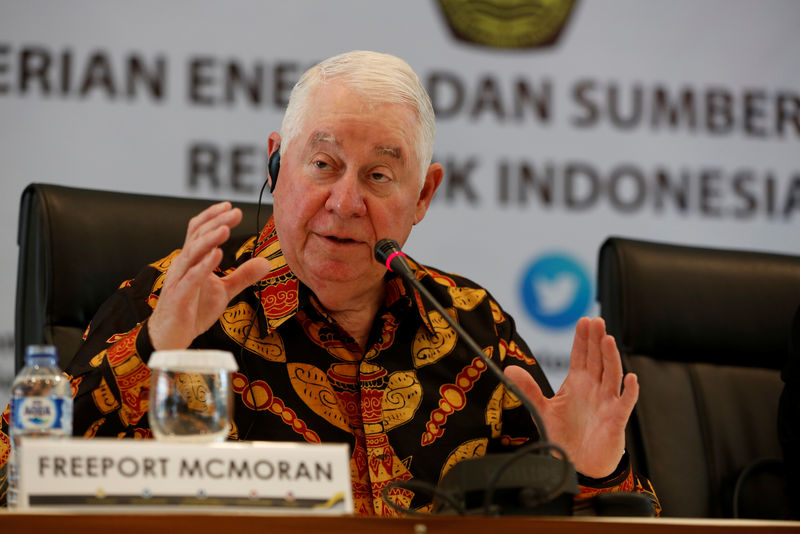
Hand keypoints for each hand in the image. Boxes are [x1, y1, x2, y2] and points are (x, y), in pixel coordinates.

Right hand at [148, 201, 270, 349]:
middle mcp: (182, 266)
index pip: (198, 231)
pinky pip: (191, 278)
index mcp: (191, 261)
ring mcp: (178, 280)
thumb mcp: (224, 291)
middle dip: (216, 222)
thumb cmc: (192, 311)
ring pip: (192, 253)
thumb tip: (266, 262)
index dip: (212, 217)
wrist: (170, 338)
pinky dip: (204, 266)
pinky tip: (217, 256)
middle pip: (196, 237)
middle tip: (235, 212)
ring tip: (226, 228)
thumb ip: (242, 276)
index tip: (230, 206)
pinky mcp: (178, 297)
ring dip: (209, 240)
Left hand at [504, 317, 637, 477]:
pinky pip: (625, 403)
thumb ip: (528, 389)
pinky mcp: (616, 419)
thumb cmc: (564, 436)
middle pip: (598, 359)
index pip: (581, 356)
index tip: (583, 321)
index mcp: (577, 384)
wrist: (578, 465)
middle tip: (596, 320)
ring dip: (611, 357)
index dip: (582, 339)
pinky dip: (630, 391)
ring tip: (608, 339)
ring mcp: (607, 402)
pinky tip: (631, 379)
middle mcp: (594, 389)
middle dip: (597, 340)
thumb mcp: (542, 410)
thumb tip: (510, 369)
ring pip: (612, 374)